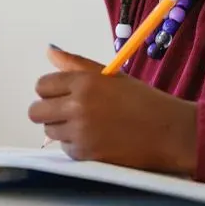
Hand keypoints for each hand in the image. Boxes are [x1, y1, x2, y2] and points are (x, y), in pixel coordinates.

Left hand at [29, 46, 198, 175]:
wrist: (168, 132)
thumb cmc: (142, 100)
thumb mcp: (111, 76)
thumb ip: (76, 64)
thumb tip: (49, 51)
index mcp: (84, 82)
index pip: (43, 85)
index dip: (51, 90)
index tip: (64, 94)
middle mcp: (77, 106)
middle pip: (36, 111)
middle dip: (48, 110)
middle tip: (68, 111)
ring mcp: (79, 133)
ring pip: (49, 131)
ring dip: (62, 128)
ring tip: (87, 125)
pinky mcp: (84, 155)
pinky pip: (65, 149)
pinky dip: (75, 145)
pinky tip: (96, 139)